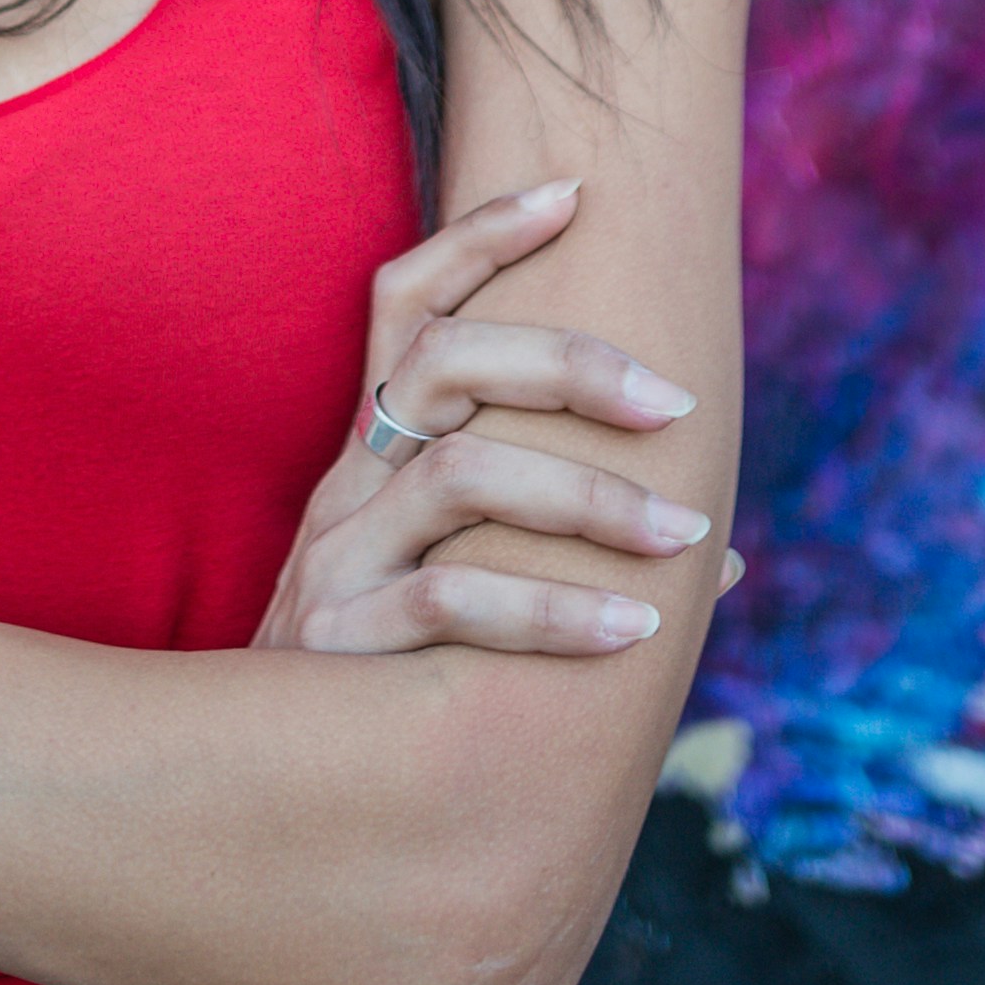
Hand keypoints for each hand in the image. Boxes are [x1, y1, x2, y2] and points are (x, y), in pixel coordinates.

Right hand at [253, 177, 720, 658]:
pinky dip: (550, 613)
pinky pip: (449, 606)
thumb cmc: (387, 677)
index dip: (479, 236)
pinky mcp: (333, 644)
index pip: (406, 304)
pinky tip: (630, 634)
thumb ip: (554, 548)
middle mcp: (349, 484)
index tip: (572, 191)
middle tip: (677, 405)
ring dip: (588, 498)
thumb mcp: (442, 585)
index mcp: (374, 453)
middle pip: (446, 363)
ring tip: (686, 541)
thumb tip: (727, 555)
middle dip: (569, 361)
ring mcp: (335, 558)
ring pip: (462, 475)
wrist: (257, 794)